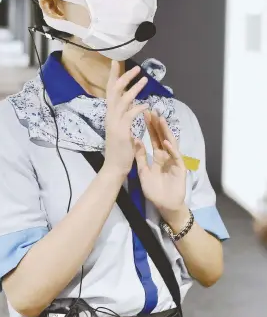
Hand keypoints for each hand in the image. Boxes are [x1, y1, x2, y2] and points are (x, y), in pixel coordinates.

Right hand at [104, 61, 149, 177]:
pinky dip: (138, 108)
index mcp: (110, 114)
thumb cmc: (119, 149)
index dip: (113, 76)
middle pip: (114, 90)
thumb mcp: (121, 127)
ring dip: (133, 88)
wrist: (114, 167)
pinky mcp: (121, 131)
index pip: (110, 91)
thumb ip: (125, 114)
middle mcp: (110, 115)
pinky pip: (130, 115)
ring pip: (122, 99)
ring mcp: (114, 123)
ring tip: (144, 79)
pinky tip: (146, 105)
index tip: (116, 63)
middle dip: (124, 77)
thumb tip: (132, 102)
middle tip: (136, 68)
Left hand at [134, 110, 186, 225]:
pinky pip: (176, 157)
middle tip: (153, 111)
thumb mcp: (143, 172)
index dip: (150, 126)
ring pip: (171, 143)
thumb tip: (136, 140)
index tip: (145, 114)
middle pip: (162, 137)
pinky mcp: (180, 168)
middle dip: (158, 124)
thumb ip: (140, 157)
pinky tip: (166, 142)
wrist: (164, 205)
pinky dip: (171, 149)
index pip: (153, 138)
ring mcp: (174, 161)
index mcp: (158, 156)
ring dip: (166, 132)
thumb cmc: (154, 190)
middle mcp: (167, 156)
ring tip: (161, 120)